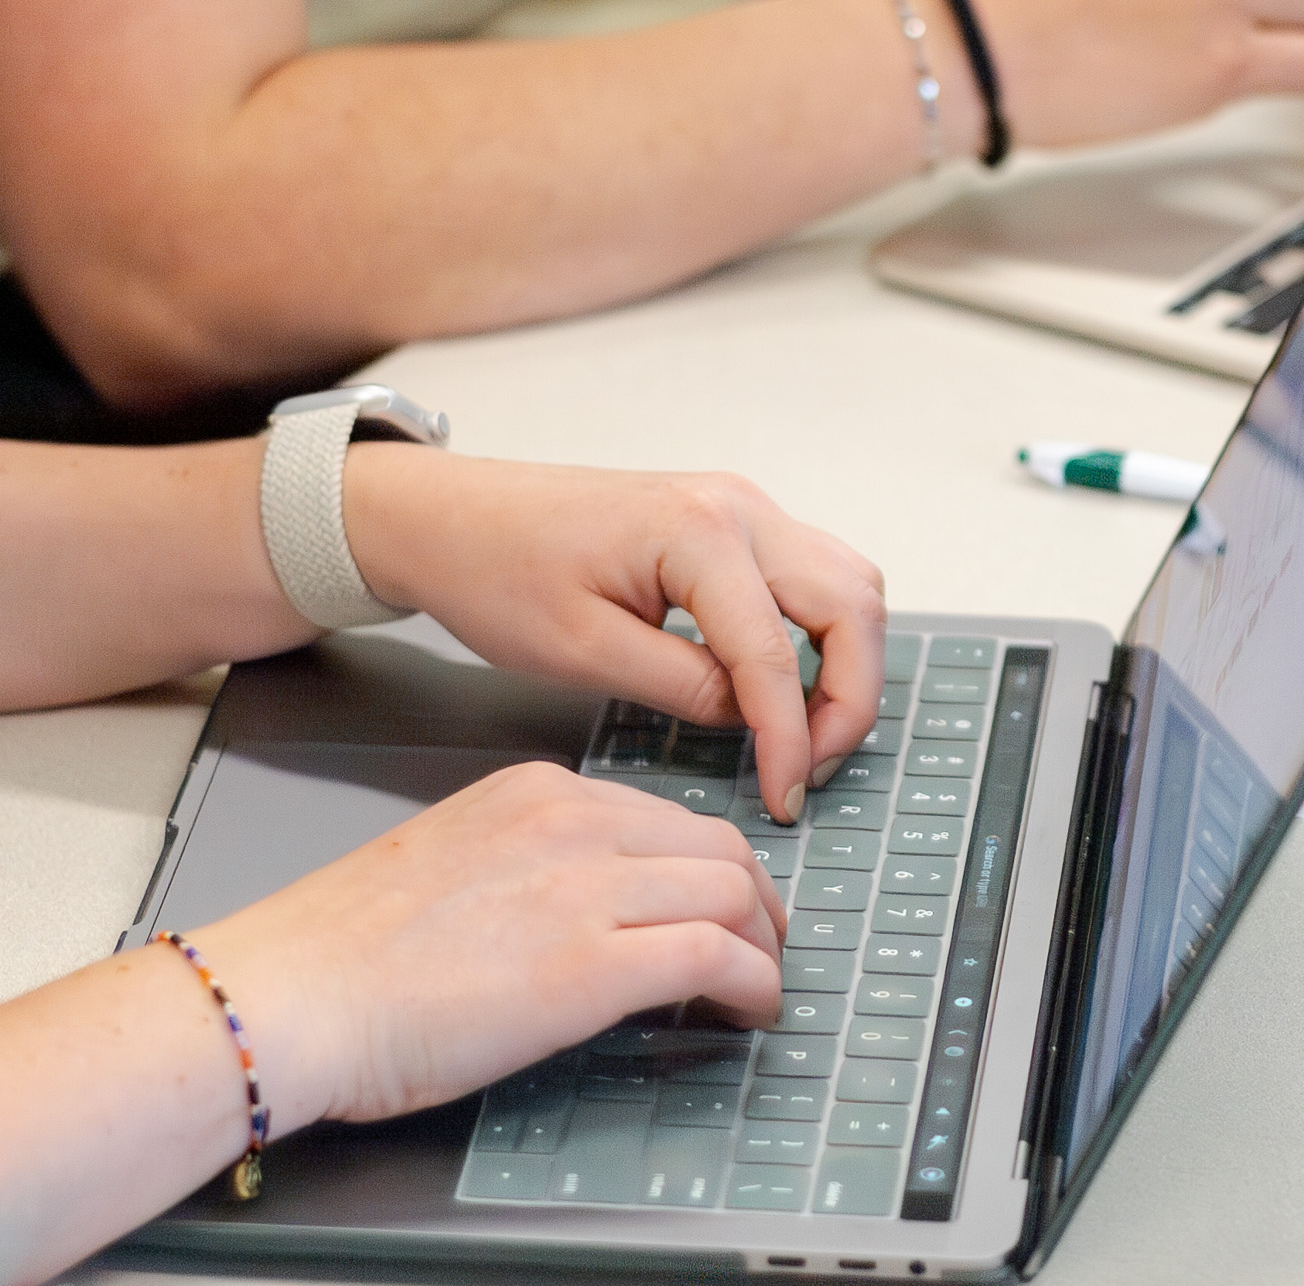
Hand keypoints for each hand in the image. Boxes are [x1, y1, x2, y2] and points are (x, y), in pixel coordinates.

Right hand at [194, 762, 786, 1124]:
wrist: (290, 994)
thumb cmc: (344, 953)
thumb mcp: (456, 865)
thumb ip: (532, 868)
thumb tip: (587, 913)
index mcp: (537, 792)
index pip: (665, 816)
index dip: (709, 868)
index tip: (721, 904)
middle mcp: (574, 822)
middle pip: (719, 847)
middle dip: (757, 902)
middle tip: (764, 947)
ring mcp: (589, 888)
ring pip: (734, 893)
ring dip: (765, 948)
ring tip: (762, 988)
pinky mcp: (596, 964)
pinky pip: (718, 958)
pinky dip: (755, 986)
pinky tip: (750, 1014)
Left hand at [342, 450, 887, 822]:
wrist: (450, 516)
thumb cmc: (495, 569)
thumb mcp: (582, 652)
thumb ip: (683, 688)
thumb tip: (752, 720)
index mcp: (698, 532)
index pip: (778, 654)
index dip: (791, 739)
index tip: (784, 797)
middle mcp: (737, 507)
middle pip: (854, 605)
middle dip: (848, 700)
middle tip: (806, 768)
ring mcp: (741, 507)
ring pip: (849, 586)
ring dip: (847, 664)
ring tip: (802, 734)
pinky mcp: (732, 523)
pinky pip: (816, 577)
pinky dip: (823, 637)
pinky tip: (783, 689)